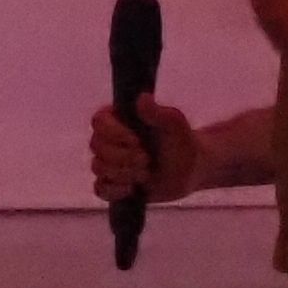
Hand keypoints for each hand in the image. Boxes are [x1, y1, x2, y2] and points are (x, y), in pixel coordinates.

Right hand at [86, 98, 207, 203]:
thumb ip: (159, 112)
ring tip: (146, 173)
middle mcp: (110, 140)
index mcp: (120, 120)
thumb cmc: (182, 142)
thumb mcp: (175, 125)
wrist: (191, 170)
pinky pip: (100, 189)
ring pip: (98, 168)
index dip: (112, 132)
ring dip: (124, 173)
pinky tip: (133, 188)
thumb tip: (142, 98)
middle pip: (96, 147)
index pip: (98, 121)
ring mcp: (110, 163)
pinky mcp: (113, 185)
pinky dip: (115, 190)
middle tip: (146, 159)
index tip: (135, 139)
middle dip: (123, 156)